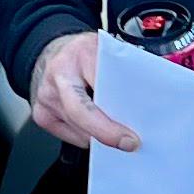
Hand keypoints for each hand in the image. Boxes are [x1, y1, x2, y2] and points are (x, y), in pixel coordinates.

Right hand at [30, 28, 141, 152]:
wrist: (53, 54)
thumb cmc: (84, 54)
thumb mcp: (107, 50)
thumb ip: (127, 69)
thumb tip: (152, 93)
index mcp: (81, 53)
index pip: (102, 82)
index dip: (119, 105)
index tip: (135, 125)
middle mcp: (59, 75)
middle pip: (81, 112)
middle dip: (106, 132)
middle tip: (128, 143)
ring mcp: (47, 97)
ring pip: (78, 130)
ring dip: (100, 136)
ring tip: (119, 134)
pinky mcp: (41, 115)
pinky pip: (71, 137)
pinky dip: (88, 138)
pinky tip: (97, 129)